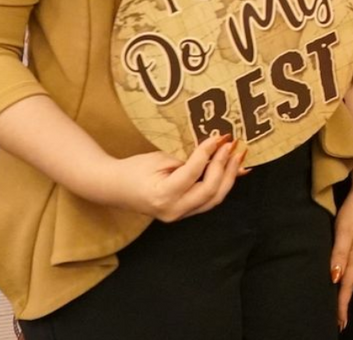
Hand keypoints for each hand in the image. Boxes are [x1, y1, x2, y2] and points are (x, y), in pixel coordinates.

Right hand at [82, 132, 245, 221]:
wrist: (115, 188)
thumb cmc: (133, 170)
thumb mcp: (159, 159)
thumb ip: (187, 159)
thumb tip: (216, 150)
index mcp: (162, 195)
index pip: (193, 173)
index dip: (207, 153)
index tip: (218, 137)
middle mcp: (173, 210)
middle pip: (210, 191)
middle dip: (224, 166)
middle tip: (232, 145)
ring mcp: (180, 215)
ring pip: (214, 199)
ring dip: (229, 176)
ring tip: (238, 156)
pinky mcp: (185, 213)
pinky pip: (209, 200)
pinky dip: (222, 184)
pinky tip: (234, 170)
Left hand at [331, 163, 352, 327]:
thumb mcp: (345, 229)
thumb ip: (339, 252)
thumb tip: (335, 279)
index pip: (347, 284)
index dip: (342, 303)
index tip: (339, 322)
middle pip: (352, 282)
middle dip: (345, 302)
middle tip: (339, 320)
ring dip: (347, 290)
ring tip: (341, 303)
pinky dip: (349, 276)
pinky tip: (344, 275)